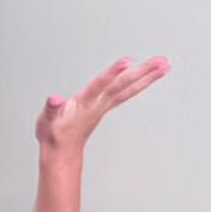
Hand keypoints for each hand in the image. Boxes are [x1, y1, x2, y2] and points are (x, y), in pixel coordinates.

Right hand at [35, 56, 167, 153]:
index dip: (113, 73)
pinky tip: (148, 77)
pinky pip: (127, 93)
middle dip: (142, 73)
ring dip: (148, 78)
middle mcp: (98, 104)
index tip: (128, 61)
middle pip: (123, 86)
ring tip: (165, 66)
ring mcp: (104, 106)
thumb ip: (51, 108)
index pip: (100, 86)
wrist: (61, 150)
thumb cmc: (53, 133)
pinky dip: (140, 84)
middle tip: (162, 61)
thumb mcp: (46, 121)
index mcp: (84, 104)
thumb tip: (55, 99)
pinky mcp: (106, 107)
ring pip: (129, 89)